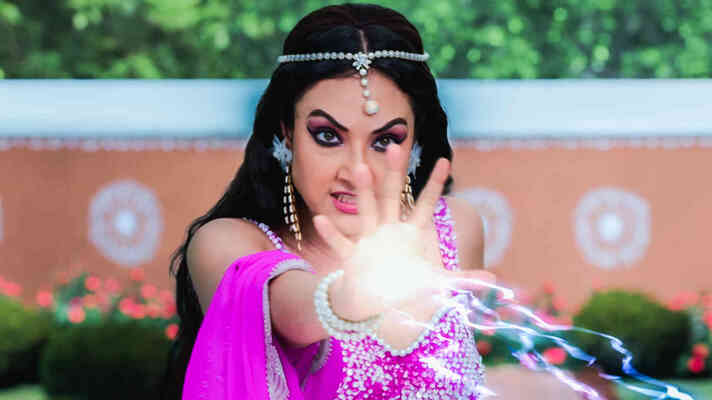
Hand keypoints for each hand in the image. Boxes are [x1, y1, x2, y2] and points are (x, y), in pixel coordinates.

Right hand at [313, 145, 494, 321]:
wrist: (376, 304)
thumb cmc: (406, 287)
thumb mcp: (436, 283)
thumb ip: (461, 278)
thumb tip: (492, 278)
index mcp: (411, 232)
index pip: (426, 203)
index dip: (435, 184)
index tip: (445, 160)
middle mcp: (389, 230)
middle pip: (393, 197)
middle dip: (394, 174)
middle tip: (396, 147)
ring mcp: (370, 241)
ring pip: (367, 211)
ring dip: (363, 192)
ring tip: (360, 168)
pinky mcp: (353, 257)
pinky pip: (341, 243)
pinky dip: (331, 233)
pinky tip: (321, 219)